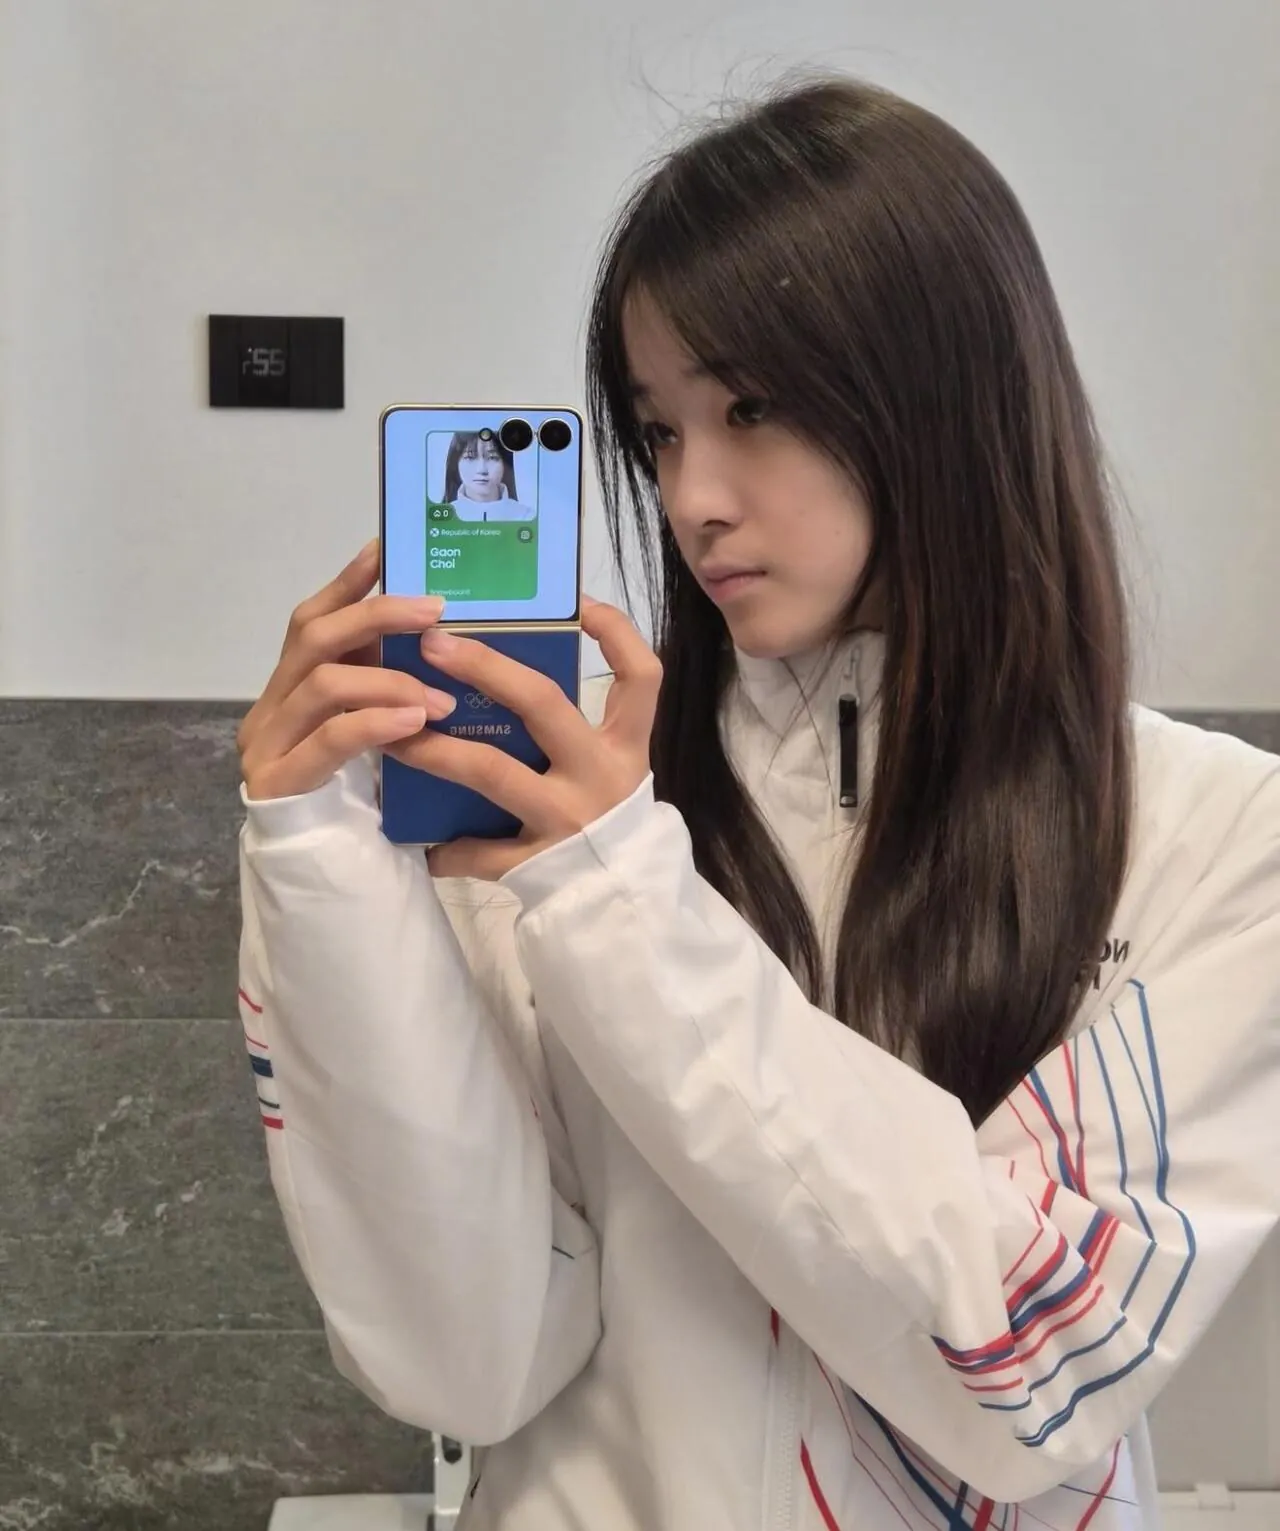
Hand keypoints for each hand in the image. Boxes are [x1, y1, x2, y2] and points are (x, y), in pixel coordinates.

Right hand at [238, 540, 457, 800]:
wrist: (330, 882)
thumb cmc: (361, 802)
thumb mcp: (375, 732)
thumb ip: (384, 684)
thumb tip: (436, 629)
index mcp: (290, 689)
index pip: (310, 618)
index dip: (347, 583)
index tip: (386, 550)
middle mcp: (269, 709)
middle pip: (313, 637)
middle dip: (376, 616)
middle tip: (435, 612)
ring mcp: (267, 746)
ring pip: (323, 686)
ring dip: (389, 682)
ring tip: (440, 696)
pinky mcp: (277, 786)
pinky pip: (327, 741)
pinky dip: (375, 724)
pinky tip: (414, 723)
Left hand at [386, 598, 660, 879]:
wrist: (625, 898)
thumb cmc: (612, 814)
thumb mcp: (614, 763)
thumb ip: (580, 721)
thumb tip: (511, 662)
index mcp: (624, 745)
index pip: (640, 678)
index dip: (616, 635)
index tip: (579, 603)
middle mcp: (599, 774)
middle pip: (543, 704)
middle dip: (485, 668)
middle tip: (433, 643)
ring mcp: (566, 818)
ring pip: (493, 772)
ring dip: (435, 751)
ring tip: (388, 735)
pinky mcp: (537, 862)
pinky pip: (480, 851)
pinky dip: (447, 849)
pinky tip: (420, 845)